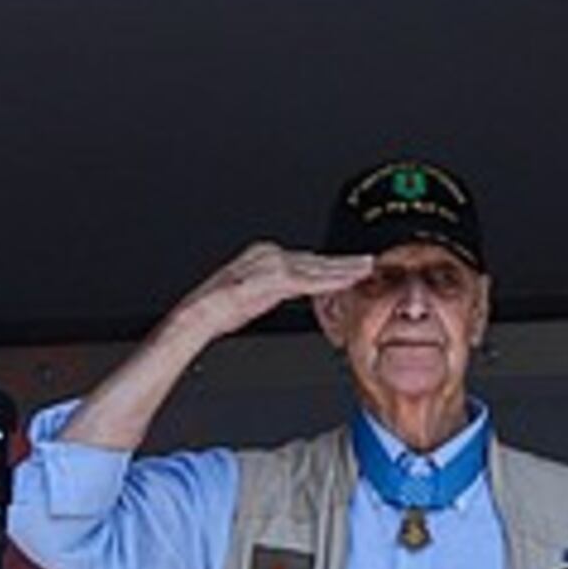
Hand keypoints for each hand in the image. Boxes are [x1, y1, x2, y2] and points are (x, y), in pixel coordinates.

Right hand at [168, 241, 374, 343]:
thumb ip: (271, 291)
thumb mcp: (248, 296)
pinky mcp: (277, 279)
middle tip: (366, 262)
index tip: (348, 266)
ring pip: (318, 267)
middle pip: (315, 259)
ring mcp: (274, 264)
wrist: (201, 314)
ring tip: (366, 268)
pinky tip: (351, 278)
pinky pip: (313, 279)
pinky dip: (334, 279)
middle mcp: (270, 253)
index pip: (304, 259)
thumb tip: (283, 295)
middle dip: (342, 262)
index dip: (329, 264)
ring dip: (344, 268)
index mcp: (263, 254)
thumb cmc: (216, 311)